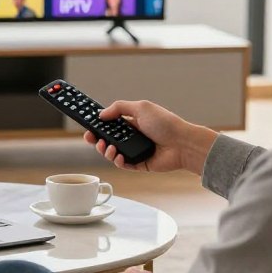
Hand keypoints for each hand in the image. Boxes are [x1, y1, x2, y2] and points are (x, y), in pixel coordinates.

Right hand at [82, 99, 216, 175]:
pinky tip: (119, 156)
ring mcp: (135, 151)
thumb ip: (119, 108)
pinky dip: (118, 161)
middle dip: (97, 140)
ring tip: (109, 147)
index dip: (98, 126)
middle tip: (91, 139)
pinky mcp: (140, 164)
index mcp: (132, 122)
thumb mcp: (141, 107)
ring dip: (106, 151)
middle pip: (108, 140)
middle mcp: (133, 137)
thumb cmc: (166, 123)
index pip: (110, 125)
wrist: (183, 143)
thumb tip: (101, 114)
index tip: (88, 127)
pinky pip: (123, 165)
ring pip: (113, 153)